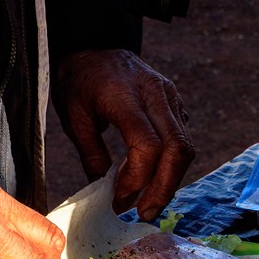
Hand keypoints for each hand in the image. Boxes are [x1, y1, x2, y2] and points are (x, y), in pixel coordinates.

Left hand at [54, 48, 194, 220]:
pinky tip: (150, 177)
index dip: (138, 178)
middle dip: (164, 188)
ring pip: (185, 146)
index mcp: (125, 95)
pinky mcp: (174, 99)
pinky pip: (182, 136)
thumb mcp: (73, 117)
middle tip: (145, 214)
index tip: (120, 199)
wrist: (92, 44)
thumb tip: (103, 193)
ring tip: (147, 202)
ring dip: (170, 180)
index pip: (148, 145)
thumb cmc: (78, 79)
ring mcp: (169, 94)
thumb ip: (91, 155)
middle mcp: (155, 93)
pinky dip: (171, 162)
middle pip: (177, 149)